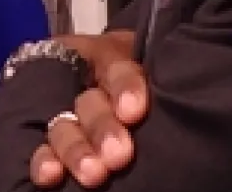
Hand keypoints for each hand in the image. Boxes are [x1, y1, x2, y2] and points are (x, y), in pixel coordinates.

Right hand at [31, 30, 148, 188]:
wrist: (113, 92)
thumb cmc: (146, 81)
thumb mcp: (151, 71)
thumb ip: (156, 84)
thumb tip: (188, 101)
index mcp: (115, 57)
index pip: (120, 69)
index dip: (125, 88)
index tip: (133, 112)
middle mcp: (86, 81)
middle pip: (91, 103)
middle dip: (102, 129)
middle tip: (117, 156)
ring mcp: (65, 107)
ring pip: (65, 126)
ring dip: (76, 150)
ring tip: (91, 174)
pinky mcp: (49, 130)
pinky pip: (43, 145)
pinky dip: (44, 160)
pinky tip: (48, 175)